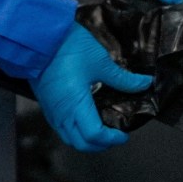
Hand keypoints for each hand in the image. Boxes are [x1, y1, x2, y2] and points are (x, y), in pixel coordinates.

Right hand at [30, 25, 152, 152]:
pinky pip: (60, 127)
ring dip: (86, 140)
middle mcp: (61, 113)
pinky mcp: (45, 103)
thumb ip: (123, 79)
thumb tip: (143, 84)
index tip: (124, 133)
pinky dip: (74, 130)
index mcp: (75, 105)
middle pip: (81, 144)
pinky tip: (84, 117)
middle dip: (100, 145)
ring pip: (68, 138)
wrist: (39, 36)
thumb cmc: (67, 47)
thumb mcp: (100, 62)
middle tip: (115, 136)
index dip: (112, 139)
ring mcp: (51, 110)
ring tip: (101, 130)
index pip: (95, 136)